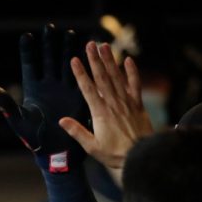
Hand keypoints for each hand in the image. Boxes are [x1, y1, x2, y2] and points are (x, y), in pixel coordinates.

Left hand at [0, 24, 87, 172]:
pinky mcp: (77, 96)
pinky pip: (81, 78)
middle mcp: (48, 86)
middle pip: (48, 59)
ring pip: (66, 64)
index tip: (27, 36)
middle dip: (49, 44)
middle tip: (50, 27)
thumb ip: (7, 105)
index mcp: (32, 89)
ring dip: (67, 50)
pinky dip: (83, 66)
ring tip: (69, 34)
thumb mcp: (18, 120)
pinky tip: (86, 53)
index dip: (29, 51)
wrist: (56, 152)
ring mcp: (63, 89)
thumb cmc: (34, 139)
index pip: (30, 65)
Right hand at [58, 41, 152, 168]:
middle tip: (89, 44)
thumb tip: (62, 120)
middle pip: (102, 78)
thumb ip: (77, 132)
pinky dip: (132, 72)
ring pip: (117, 77)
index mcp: (100, 113)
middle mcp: (113, 104)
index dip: (80, 73)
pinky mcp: (137, 105)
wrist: (140, 156)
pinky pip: (135, 85)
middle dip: (95, 60)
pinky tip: (128, 60)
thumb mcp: (92, 146)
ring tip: (104, 46)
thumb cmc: (114, 154)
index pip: (88, 89)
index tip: (74, 60)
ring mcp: (126, 103)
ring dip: (110, 61)